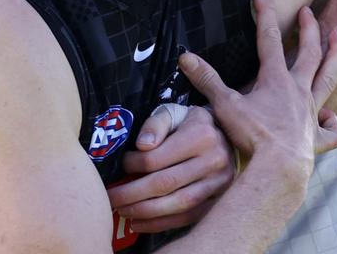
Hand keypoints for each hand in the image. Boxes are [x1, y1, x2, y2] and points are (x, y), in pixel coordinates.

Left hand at [108, 105, 234, 232]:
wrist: (225, 136)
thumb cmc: (190, 124)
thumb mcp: (173, 113)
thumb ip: (156, 123)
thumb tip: (142, 145)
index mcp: (200, 135)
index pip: (157, 157)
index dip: (134, 165)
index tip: (122, 166)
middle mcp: (214, 160)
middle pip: (166, 183)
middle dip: (133, 194)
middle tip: (111, 198)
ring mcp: (219, 183)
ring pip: (177, 204)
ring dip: (145, 212)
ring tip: (123, 211)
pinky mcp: (219, 200)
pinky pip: (188, 217)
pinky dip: (161, 223)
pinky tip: (140, 223)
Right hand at [179, 0, 336, 170]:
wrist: (278, 169)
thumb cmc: (252, 137)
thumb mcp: (224, 105)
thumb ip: (207, 80)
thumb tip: (185, 57)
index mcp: (275, 80)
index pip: (269, 38)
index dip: (265, 13)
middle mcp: (298, 91)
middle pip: (308, 52)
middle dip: (308, 28)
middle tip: (308, 11)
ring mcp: (311, 113)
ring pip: (329, 78)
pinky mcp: (316, 138)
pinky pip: (331, 130)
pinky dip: (333, 123)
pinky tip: (331, 118)